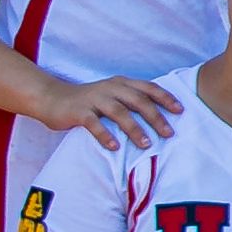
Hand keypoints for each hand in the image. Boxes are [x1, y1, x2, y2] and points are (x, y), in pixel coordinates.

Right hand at [44, 71, 181, 149]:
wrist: (51, 98)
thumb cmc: (88, 101)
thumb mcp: (112, 96)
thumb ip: (131, 102)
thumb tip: (159, 118)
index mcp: (121, 83)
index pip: (148, 88)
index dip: (165, 98)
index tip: (180, 111)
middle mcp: (110, 88)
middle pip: (137, 101)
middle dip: (155, 117)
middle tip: (169, 133)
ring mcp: (94, 99)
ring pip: (118, 112)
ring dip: (134, 128)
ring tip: (146, 144)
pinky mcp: (78, 112)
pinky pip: (94, 123)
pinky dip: (105, 135)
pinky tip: (115, 147)